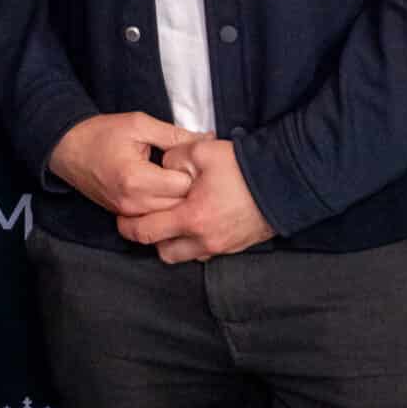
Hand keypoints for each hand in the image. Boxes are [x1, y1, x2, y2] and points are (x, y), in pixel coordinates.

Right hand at [47, 112, 199, 217]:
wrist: (67, 148)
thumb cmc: (102, 133)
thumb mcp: (140, 125)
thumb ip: (175, 135)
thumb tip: (208, 139)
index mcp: (136, 178)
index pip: (183, 186)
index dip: (192, 172)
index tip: (190, 160)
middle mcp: (132, 202)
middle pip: (180, 207)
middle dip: (190, 190)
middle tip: (190, 171)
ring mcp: (127, 213)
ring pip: (169, 217)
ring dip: (178, 201)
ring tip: (176, 179)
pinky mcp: (123, 216)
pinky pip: (154, 219)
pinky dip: (164, 208)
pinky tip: (164, 190)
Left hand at [118, 137, 276, 263]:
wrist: (285, 182)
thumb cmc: (242, 167)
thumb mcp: (201, 151)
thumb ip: (173, 158)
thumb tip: (163, 169)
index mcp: (191, 218)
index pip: (147, 232)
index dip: (128, 226)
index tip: (122, 218)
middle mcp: (204, 240)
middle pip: (163, 252)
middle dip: (152, 238)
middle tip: (148, 219)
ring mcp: (222, 247)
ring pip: (185, 256)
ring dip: (174, 242)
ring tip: (173, 220)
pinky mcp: (235, 247)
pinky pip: (206, 253)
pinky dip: (196, 243)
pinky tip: (198, 222)